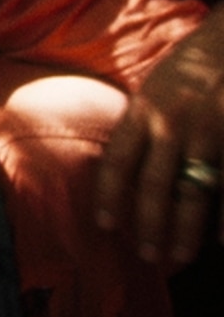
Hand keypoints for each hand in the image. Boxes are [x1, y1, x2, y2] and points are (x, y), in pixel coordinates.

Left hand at [96, 15, 223, 263]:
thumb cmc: (195, 61)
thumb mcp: (156, 84)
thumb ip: (142, 120)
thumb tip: (126, 159)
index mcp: (144, 109)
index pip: (117, 160)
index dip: (108, 195)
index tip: (104, 224)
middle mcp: (172, 123)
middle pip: (154, 185)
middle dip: (148, 224)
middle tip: (147, 256)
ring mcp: (208, 131)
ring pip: (193, 192)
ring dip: (185, 229)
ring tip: (179, 255)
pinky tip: (221, 239)